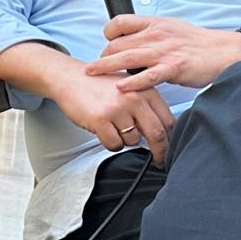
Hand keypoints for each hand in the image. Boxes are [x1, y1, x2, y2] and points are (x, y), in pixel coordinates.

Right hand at [51, 63, 175, 160]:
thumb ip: (147, 106)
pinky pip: (114, 145)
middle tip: (158, 161)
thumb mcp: (130, 87)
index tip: (168, 150)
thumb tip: (163, 133)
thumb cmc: (99, 85)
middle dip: (159, 152)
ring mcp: (117, 109)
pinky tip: (104, 131)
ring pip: (133, 141)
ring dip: (125, 142)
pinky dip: (111, 144)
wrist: (70, 78)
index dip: (170, 140)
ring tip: (113, 127)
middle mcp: (134, 98)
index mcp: (146, 90)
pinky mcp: (100, 119)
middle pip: (157, 134)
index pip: (168, 121)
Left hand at [86, 15, 240, 91]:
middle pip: (117, 43)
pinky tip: (120, 87)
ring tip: (92, 72)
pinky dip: (132, 82)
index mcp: (155, 24)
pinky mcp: (173, 68)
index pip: (120, 22)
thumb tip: (132, 41)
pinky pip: (147, 75)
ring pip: (126, 57)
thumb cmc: (198, 44)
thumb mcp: (172, 29)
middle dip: (104, 56)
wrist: (224, 52)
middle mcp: (156, 35)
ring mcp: (164, 52)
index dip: (108, 33)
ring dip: (106, 66)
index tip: (106, 44)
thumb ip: (151, 34)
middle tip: (97, 67)